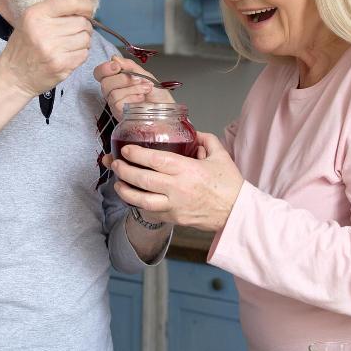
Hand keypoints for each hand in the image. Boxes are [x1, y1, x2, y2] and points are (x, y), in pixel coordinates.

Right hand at [0, 0, 92, 95]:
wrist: (14, 76)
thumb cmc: (23, 46)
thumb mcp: (29, 20)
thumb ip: (53, 8)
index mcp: (35, 15)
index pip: (70, 1)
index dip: (85, 5)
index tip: (86, 11)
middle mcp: (43, 30)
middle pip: (82, 22)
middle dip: (84, 26)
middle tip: (74, 31)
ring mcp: (53, 50)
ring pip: (86, 38)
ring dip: (83, 41)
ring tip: (71, 44)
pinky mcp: (61, 65)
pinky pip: (84, 54)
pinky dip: (81, 53)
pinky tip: (69, 54)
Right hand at [94, 56, 174, 116]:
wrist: (166, 109)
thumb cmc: (158, 95)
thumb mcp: (146, 75)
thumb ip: (130, 67)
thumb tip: (115, 58)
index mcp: (118, 80)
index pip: (100, 73)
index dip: (105, 68)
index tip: (117, 66)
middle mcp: (114, 92)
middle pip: (104, 82)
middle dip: (123, 78)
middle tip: (138, 79)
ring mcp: (116, 104)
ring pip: (113, 93)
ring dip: (132, 89)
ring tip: (145, 90)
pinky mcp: (120, 114)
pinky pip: (118, 103)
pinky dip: (132, 98)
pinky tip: (141, 100)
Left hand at [108, 132, 242, 231]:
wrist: (236, 213)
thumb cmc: (229, 185)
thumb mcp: (220, 155)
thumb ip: (205, 139)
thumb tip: (192, 132)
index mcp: (188, 170)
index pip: (156, 160)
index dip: (137, 154)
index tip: (126, 149)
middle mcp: (178, 188)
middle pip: (143, 179)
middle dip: (124, 170)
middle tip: (114, 163)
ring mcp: (174, 205)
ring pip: (141, 200)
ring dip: (125, 191)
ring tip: (117, 182)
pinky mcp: (174, 218)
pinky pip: (150, 212)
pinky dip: (138, 204)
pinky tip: (132, 196)